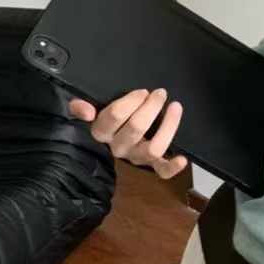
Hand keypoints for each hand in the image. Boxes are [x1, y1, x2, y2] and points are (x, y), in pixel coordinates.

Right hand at [67, 87, 188, 179]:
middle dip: (151, 107)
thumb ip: (80, 106)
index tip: (143, 91)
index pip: (115, 115)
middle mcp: (118, 148)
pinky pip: (162, 171)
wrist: (116, 135)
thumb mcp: (92, 107)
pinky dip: (173, 167)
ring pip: (153, 147)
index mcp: (102, 132)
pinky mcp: (152, 165)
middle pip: (136, 127)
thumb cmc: (108, 116)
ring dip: (168, 126)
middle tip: (160, 93)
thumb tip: (86, 111)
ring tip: (175, 107)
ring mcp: (136, 158)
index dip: (131, 101)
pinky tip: (183, 158)